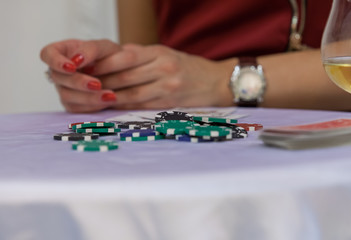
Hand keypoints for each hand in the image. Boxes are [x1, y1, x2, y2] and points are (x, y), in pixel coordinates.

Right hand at [40, 39, 120, 112]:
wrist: (121, 73)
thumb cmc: (109, 56)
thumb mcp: (104, 47)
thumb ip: (90, 49)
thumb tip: (76, 59)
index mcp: (63, 51)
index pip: (48, 54)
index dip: (56, 61)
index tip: (71, 67)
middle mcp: (60, 71)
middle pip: (58, 78)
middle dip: (78, 82)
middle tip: (97, 84)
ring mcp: (64, 89)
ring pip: (67, 96)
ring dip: (88, 97)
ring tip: (109, 95)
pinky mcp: (73, 104)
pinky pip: (77, 108)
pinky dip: (92, 105)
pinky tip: (107, 101)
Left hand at [93, 43, 236, 109]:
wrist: (216, 82)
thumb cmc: (188, 67)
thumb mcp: (166, 53)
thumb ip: (141, 56)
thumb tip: (111, 60)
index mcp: (160, 52)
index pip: (125, 57)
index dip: (102, 64)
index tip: (84, 68)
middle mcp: (163, 68)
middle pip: (124, 76)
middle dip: (100, 81)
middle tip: (81, 85)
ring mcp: (167, 87)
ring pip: (130, 94)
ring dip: (108, 97)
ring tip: (91, 98)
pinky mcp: (169, 104)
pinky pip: (140, 106)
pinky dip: (123, 107)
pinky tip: (111, 107)